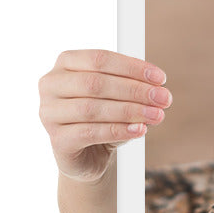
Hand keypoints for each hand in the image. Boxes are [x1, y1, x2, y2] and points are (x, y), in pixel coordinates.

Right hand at [39, 50, 171, 182]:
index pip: (99, 59)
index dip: (132, 67)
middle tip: (164, 99)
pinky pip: (90, 133)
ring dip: (130, 111)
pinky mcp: (57, 140)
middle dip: (135, 90)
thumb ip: (134, 89)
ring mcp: (49, 113)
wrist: (90, 153)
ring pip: (92, 108)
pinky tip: (140, 130)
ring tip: (157, 115)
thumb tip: (158, 92)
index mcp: (66, 64)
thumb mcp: (120, 97)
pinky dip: (119, 130)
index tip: (160, 78)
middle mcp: (51, 85)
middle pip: (95, 83)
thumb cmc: (104, 117)